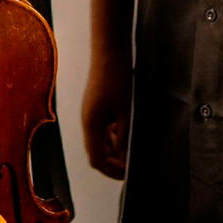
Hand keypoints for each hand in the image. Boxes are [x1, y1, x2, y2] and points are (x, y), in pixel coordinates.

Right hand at [82, 55, 131, 179]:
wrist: (110, 49)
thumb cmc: (116, 76)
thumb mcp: (125, 110)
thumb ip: (125, 136)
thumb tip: (126, 158)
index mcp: (91, 124)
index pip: (96, 160)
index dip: (113, 171)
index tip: (130, 173)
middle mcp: (88, 121)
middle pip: (98, 152)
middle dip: (115, 160)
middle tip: (134, 162)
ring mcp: (91, 113)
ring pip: (101, 140)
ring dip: (116, 147)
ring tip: (134, 145)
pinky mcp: (97, 105)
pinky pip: (104, 128)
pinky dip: (115, 134)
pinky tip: (128, 128)